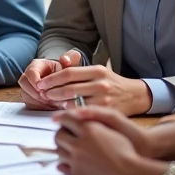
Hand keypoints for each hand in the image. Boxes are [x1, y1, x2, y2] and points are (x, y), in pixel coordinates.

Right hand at [18, 51, 81, 108]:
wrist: (65, 83)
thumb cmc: (66, 72)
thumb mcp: (70, 63)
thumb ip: (70, 58)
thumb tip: (65, 59)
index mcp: (38, 65)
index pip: (30, 71)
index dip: (35, 81)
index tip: (43, 88)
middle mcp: (29, 75)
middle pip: (23, 83)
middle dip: (34, 92)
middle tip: (46, 98)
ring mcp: (28, 87)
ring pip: (24, 94)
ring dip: (36, 100)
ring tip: (49, 103)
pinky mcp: (29, 97)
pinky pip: (28, 103)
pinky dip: (37, 106)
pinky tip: (48, 107)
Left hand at [34, 63, 152, 115]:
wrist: (133, 96)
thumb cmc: (110, 83)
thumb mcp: (97, 71)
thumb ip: (78, 68)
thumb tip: (60, 61)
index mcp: (97, 70)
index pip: (69, 73)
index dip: (52, 79)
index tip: (41, 83)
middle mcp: (101, 84)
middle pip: (69, 88)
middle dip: (52, 92)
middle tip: (42, 94)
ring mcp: (104, 99)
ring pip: (74, 102)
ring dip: (58, 103)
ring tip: (50, 102)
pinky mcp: (105, 112)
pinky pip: (82, 113)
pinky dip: (70, 112)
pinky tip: (64, 111)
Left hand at [52, 104, 155, 158]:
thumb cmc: (126, 150)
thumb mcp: (112, 127)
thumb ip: (92, 116)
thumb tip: (75, 113)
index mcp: (89, 130)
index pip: (66, 119)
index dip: (62, 118)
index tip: (60, 118)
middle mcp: (80, 145)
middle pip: (58, 135)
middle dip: (61, 133)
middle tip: (66, 133)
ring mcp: (77, 161)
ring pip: (59, 151)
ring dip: (62, 147)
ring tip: (71, 147)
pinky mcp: (77, 174)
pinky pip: (63, 166)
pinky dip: (65, 161)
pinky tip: (73, 159)